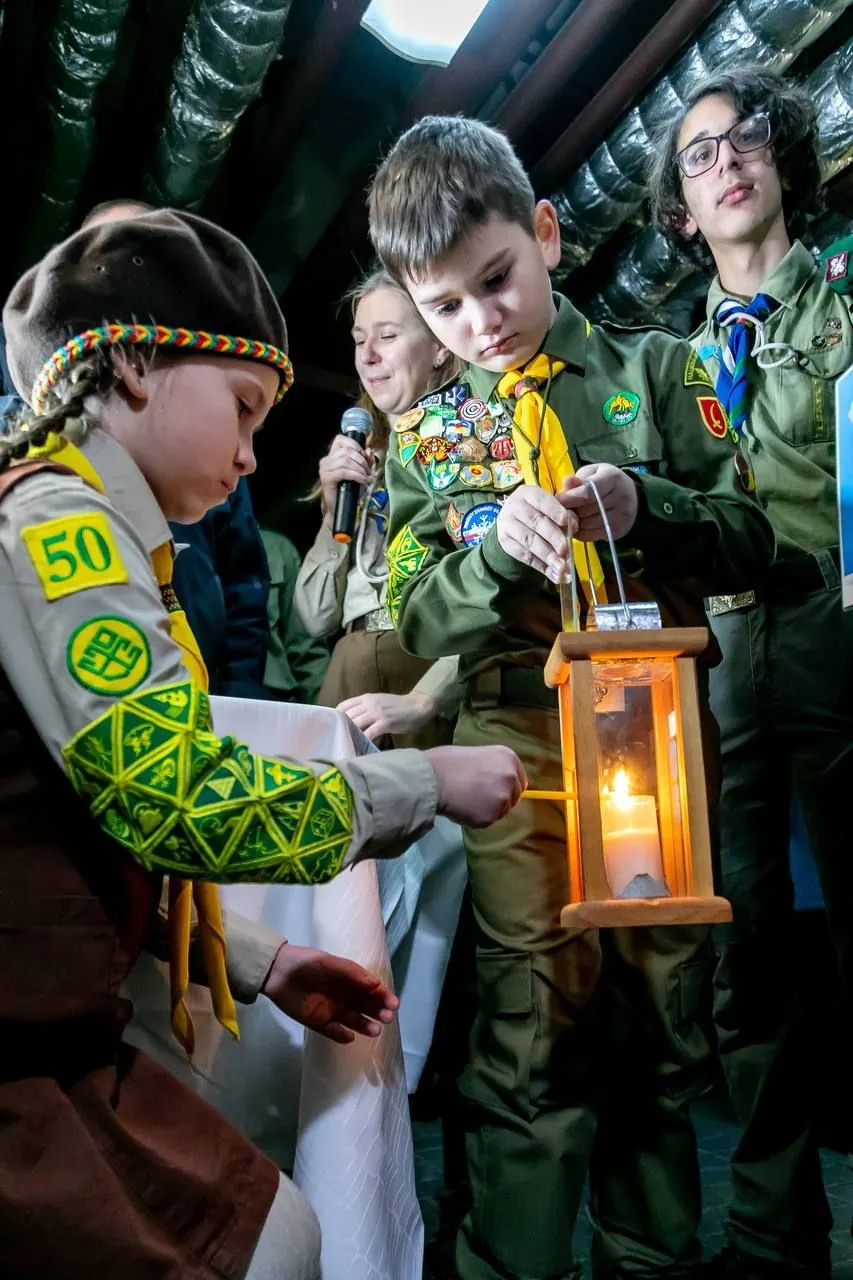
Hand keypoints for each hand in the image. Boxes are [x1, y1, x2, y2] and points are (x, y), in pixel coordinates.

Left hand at [261, 943, 398, 1044]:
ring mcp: (332, 1010)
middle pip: (366, 1007)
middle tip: (387, 1018)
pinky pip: (334, 1032)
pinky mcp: (318, 1022)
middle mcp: (344, 996)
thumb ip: (351, 973)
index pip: (371, 990)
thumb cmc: (305, 962)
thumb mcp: (328, 962)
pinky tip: (349, 1037)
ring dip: (365, 1026)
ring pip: (354, 1021)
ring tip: (375, 1031)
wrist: (276, 971)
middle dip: (379, 1012)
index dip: (383, 996)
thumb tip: (375, 984)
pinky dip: (342, 1036)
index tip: (393, 1004)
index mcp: (349, 979)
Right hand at [319, 435, 371, 524]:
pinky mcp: (326, 478)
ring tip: (367, 477)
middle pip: (347, 451)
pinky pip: (344, 471)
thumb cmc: (350, 490)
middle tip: (369, 472)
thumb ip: (364, 460)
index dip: (355, 446)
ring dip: (360, 469)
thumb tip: (368, 451)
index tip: (364, 458)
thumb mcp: (360, 471)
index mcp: (332, 455)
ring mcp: (324, 469)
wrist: (342, 508)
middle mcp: (326, 460)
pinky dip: (357, 475)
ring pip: (346, 461)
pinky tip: (363, 481)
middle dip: (362, 461)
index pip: (341, 440)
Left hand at [337, 690, 437, 739]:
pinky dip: (362, 741)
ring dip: (349, 735)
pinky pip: (369, 733)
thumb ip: (365, 708)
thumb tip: (351, 720)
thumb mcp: (378, 702)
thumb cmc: (397, 706)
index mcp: (366, 698)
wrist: (417, 706)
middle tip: (335, 740)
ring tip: (345, 745)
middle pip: (347, 715)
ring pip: (355, 724)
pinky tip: (359, 748)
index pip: (343, 705)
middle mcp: (369, 704)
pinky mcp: (384, 723)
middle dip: (340, 728)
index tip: (333, 727)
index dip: (336, 716)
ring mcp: (376, 713)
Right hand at [426, 744, 526, 826]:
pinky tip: (463, 808)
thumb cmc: (448, 762)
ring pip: (501, 811)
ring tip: (468, 801)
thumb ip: (492, 767)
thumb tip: (494, 779)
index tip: (493, 788)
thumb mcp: (477, 754)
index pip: (520, 779)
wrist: (432, 778)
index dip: (507, 786)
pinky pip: (487, 821)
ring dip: (488, 809)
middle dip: (500, 799)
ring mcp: (503, 798)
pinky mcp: (491, 816)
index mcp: (508, 758)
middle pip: (514, 796)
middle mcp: (510, 777)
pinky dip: (477, 818)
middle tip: (478, 797)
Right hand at [496, 485, 576, 583]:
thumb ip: (565, 512)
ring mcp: (507, 525)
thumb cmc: (539, 511)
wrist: (513, 523)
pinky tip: (555, 575)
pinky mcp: (506, 543)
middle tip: (565, 549)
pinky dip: (541, 567)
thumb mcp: (551, 506)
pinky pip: (525, 556)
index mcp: (527, 493)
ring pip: (529, 541)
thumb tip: (574, 525)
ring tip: (562, 568)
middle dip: (552, 536)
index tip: (566, 521)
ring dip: (547, 555)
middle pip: (535, 522)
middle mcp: (514, 506)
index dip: (554, 510)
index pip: (541, 500)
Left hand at [557, 465, 638, 540]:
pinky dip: (580, 532)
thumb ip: (578, 479)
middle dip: (570, 510)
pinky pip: (593, 535)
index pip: (588, 491)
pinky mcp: (619, 530)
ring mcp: (622, 516)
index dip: (570, 498)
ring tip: (568, 517)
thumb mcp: (591, 473)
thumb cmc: (604, 481)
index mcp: (612, 478)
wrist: (630, 494)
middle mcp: (621, 497)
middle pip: (587, 510)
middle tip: (560, 510)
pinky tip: (577, 526)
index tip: (558, 499)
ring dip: (574, 523)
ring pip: (588, 524)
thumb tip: (566, 483)